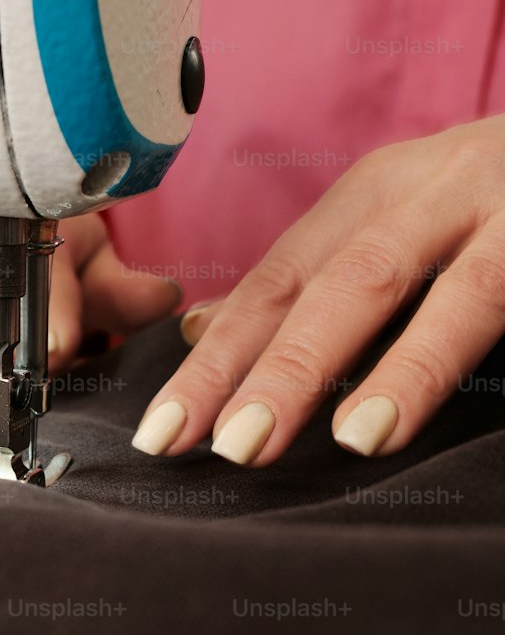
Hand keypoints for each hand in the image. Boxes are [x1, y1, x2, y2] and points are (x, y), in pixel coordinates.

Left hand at [133, 116, 504, 464]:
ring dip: (397, 365)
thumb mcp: (391, 220)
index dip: (217, 357)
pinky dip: (465, 356)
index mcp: (376, 193)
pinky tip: (433, 409)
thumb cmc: (492, 198)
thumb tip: (200, 327)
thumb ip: (308, 277)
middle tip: (228, 446)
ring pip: (454, 290)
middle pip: (346, 282)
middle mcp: (438, 188)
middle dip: (282, 366)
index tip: (163, 431)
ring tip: (350, 438)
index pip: (277, 281)